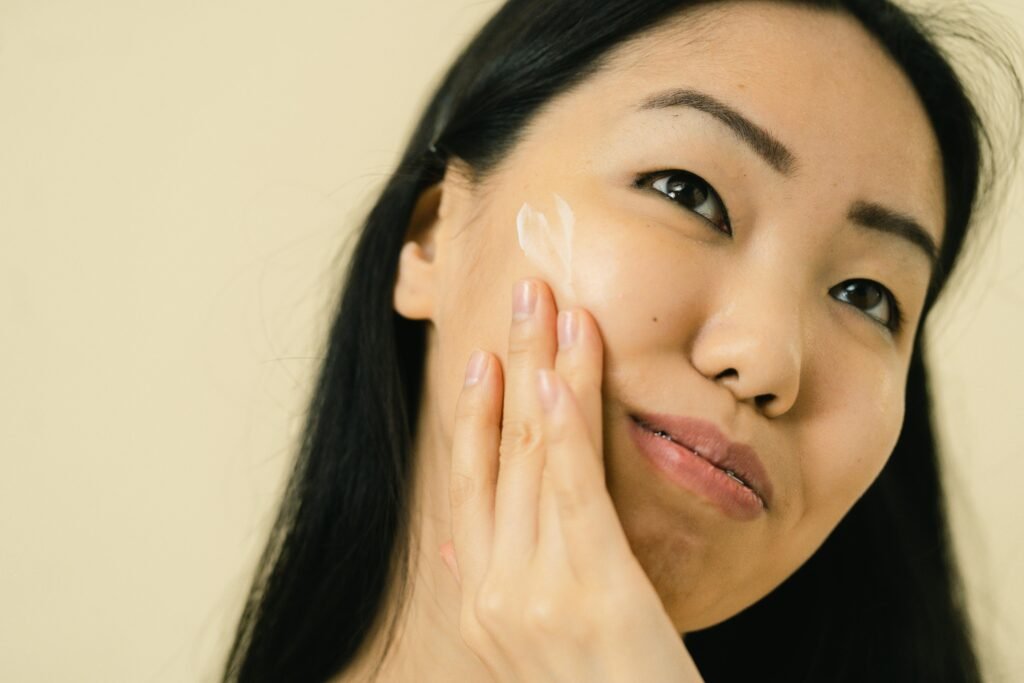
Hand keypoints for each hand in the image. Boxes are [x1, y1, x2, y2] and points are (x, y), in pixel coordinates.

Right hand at [442, 277, 704, 681]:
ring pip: (533, 453)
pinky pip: (570, 487)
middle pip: (496, 452)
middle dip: (507, 365)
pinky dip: (564, 421)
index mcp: (477, 601)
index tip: (480, 358)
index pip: (468, 486)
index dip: (472, 414)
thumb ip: (494, 591)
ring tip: (548, 304)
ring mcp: (533, 590)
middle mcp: (491, 589)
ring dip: (541, 369)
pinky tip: (562, 369)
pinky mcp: (590, 588)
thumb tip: (450, 550)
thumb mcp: (531, 649)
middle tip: (519, 295)